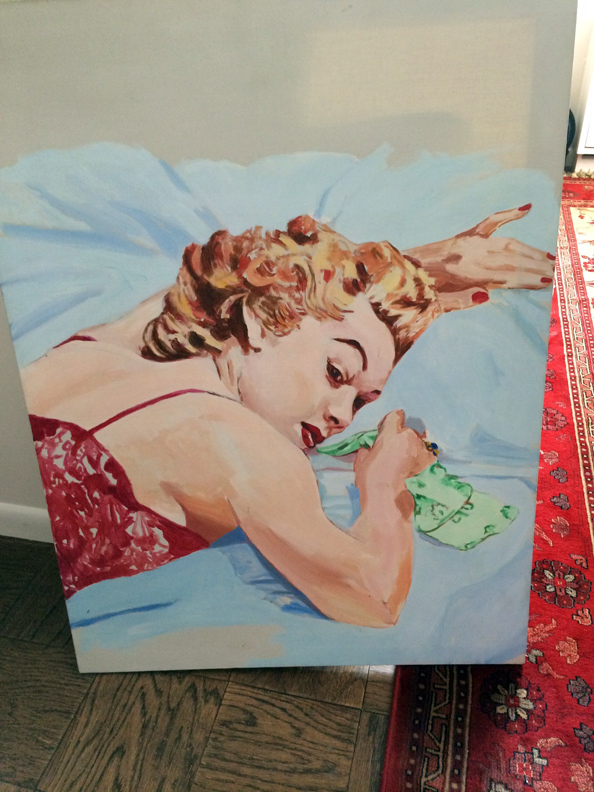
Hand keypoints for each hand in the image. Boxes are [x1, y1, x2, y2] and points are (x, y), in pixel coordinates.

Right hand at [354, 410, 433, 498]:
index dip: (392, 422)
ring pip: (418, 442)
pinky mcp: (429, 460)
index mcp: (390, 432)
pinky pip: (427, 455)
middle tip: (395, 453)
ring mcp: (421, 447)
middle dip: (402, 439)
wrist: (388, 495)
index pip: (396, 415)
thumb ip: (367, 450)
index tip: (388, 430)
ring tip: (406, 462)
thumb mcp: (361, 461)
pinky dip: (423, 459)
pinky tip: (417, 467)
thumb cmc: (370, 477)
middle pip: (407, 431)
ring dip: (413, 449)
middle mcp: (408, 435)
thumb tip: (368, 449)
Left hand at [404, 206, 554, 310]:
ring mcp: (465, 242)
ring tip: (549, 258)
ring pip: (504, 244)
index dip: (525, 278)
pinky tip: (527, 208)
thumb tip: (487, 294)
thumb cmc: (411, 291)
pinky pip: (489, 224)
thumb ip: (458, 300)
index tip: (545, 282)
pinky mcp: (462, 237)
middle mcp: (466, 252)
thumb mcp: (432, 302)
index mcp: (459, 269)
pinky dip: (509, 215)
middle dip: (534, 266)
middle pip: (508, 258)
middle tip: (555, 273)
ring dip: (529, 251)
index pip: (501, 274)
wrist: (393, 270)